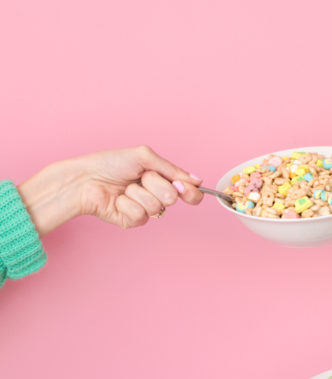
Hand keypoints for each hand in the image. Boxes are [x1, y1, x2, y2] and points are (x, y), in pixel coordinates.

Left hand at [18, 146, 203, 234]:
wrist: (86, 178)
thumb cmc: (111, 164)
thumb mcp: (145, 157)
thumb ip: (172, 169)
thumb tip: (197, 180)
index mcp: (162, 180)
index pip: (188, 192)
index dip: (190, 193)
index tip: (186, 189)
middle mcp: (156, 195)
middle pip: (173, 198)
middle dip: (156, 184)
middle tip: (141, 178)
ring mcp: (145, 210)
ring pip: (156, 207)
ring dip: (138, 193)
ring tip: (124, 188)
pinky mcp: (132, 221)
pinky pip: (140, 215)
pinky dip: (127, 204)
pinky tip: (117, 199)